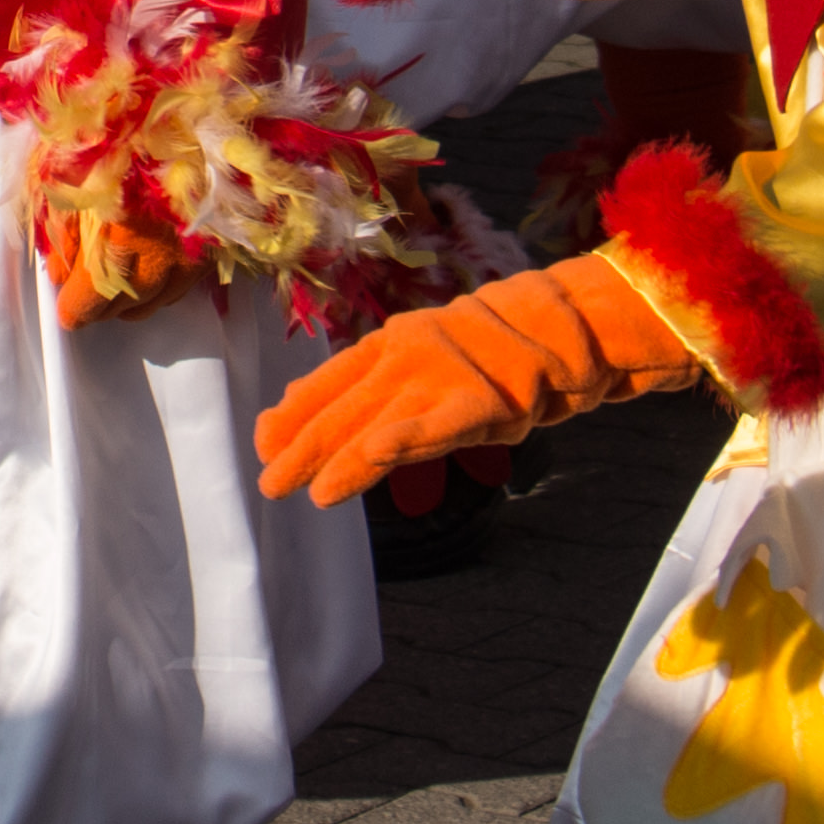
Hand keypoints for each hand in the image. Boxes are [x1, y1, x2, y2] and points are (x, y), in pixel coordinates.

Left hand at [252, 255, 703, 503]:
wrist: (561, 332)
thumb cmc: (491, 354)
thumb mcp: (425, 361)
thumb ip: (375, 382)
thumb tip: (314, 405)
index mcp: (389, 344)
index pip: (329, 381)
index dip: (294, 413)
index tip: (263, 441)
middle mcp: (403, 357)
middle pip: (341, 407)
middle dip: (301, 446)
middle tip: (269, 482)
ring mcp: (436, 378)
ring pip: (372, 424)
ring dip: (334, 460)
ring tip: (303, 492)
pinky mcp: (471, 403)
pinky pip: (424, 430)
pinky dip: (390, 447)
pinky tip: (361, 464)